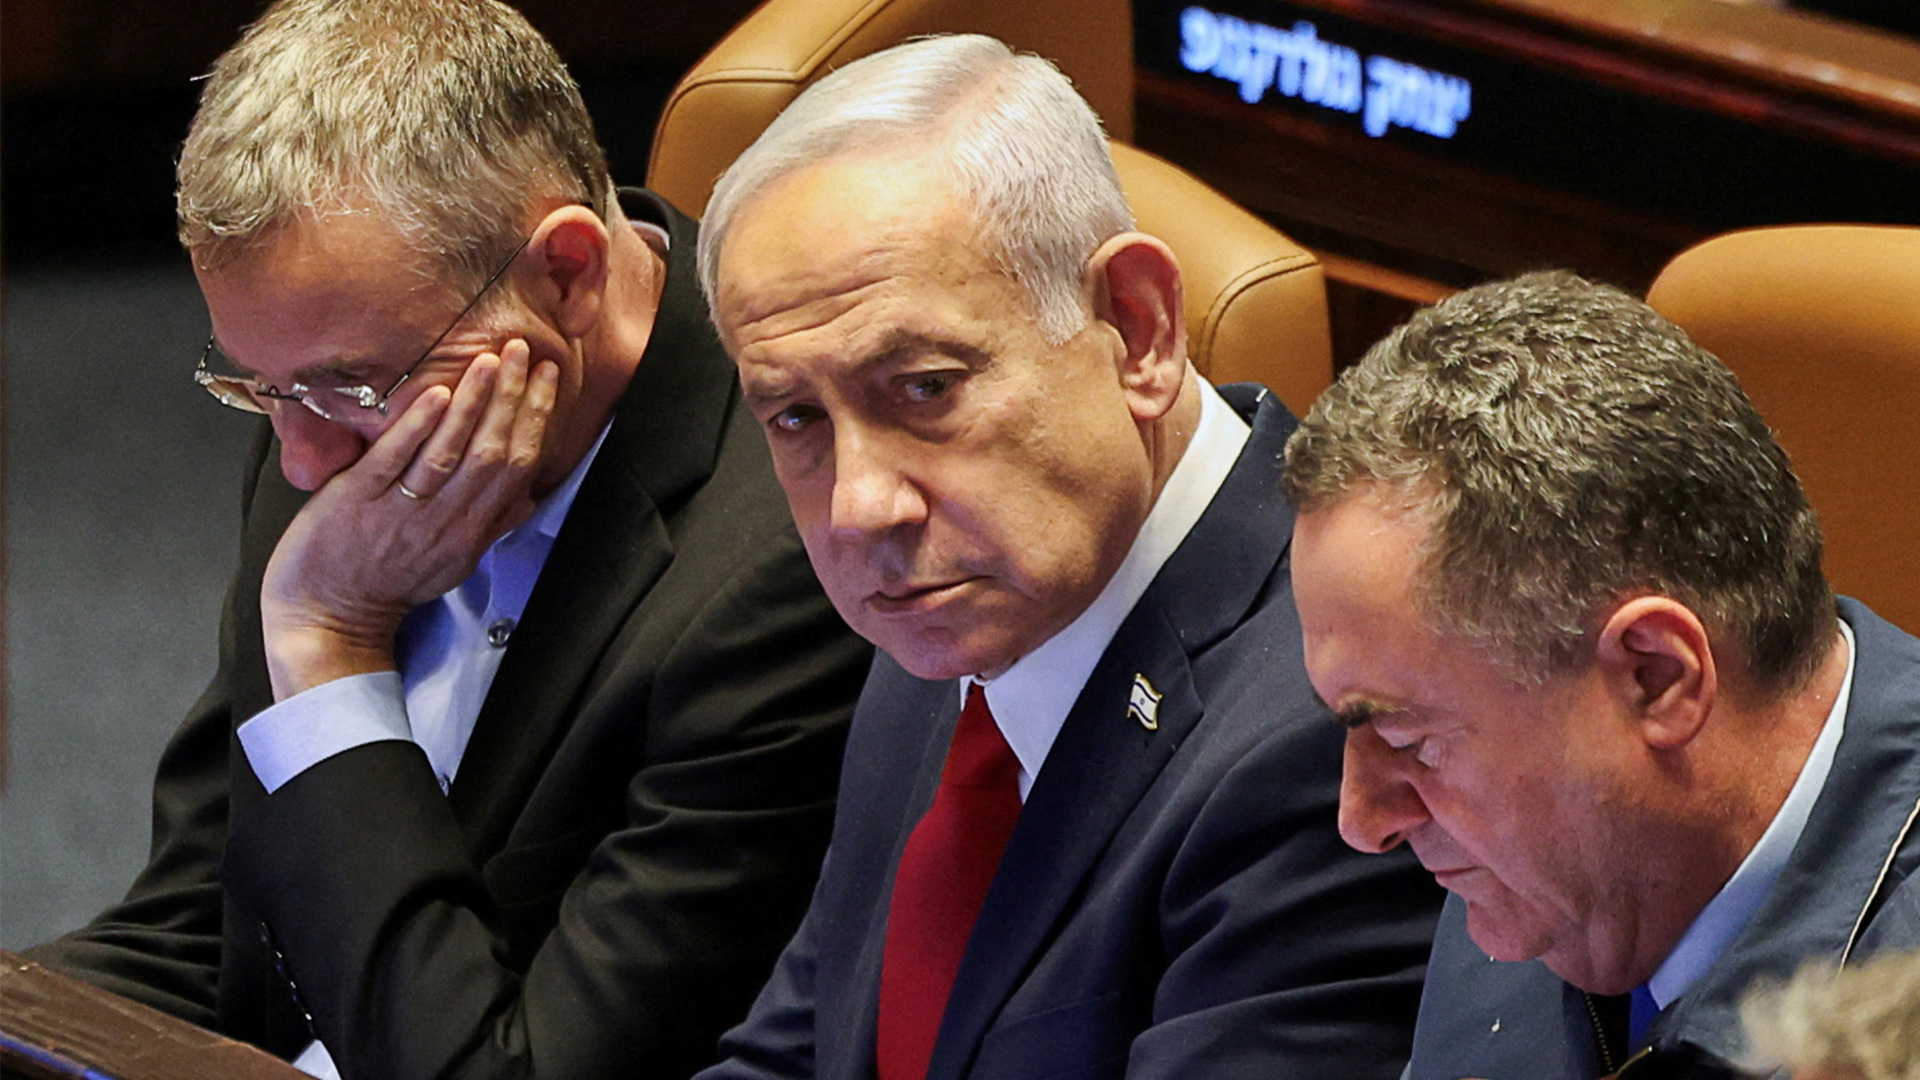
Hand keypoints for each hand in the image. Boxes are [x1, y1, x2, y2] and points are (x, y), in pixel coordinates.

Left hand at [260, 340, 560, 699]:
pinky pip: (395, 461)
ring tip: (489, 361)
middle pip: (492, 453)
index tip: (546, 378)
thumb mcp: (452, 564)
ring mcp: (402, 511)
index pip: (518, 467)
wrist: (328, 616)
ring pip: (450, 453)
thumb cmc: (387, 586)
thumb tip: (528, 498)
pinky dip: (418, 427)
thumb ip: (490, 527)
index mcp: (471, 532)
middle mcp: (445, 522)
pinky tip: (436, 395)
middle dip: (512, 397)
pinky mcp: (358, 502)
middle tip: (521, 351)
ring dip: (473, 404)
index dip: (536, 418)